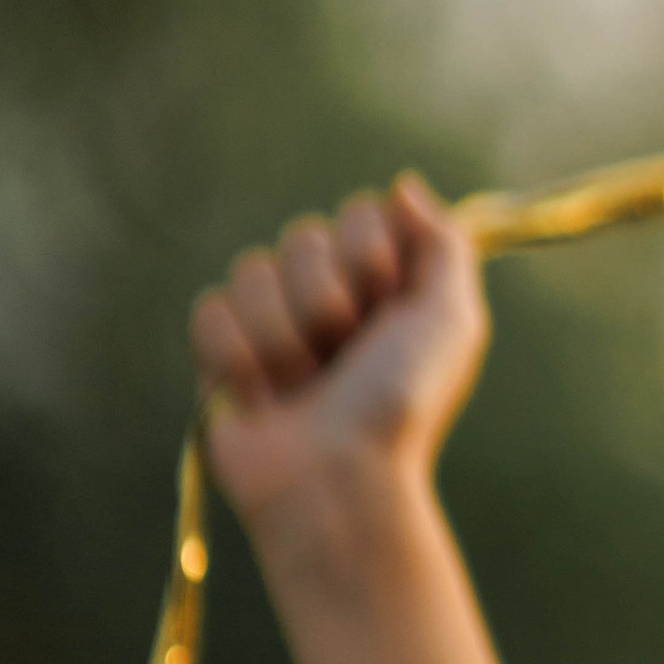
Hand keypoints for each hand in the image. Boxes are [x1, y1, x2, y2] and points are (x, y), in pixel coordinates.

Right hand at [190, 175, 489, 533]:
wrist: (339, 477)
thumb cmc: (402, 403)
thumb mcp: (451, 320)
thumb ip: (443, 245)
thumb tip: (402, 186)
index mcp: (383, 284)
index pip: (361, 214)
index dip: (372, 258)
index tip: (388, 308)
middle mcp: (328, 294)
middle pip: (305, 236)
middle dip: (329, 301)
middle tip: (346, 357)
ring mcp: (270, 321)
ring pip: (254, 270)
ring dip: (286, 336)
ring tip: (305, 386)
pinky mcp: (220, 352)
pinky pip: (211, 310)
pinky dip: (239, 357)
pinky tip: (262, 396)